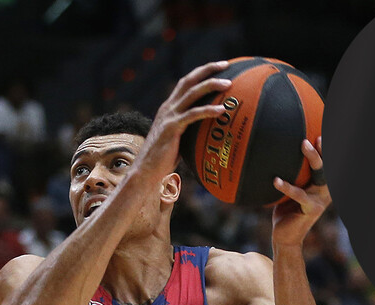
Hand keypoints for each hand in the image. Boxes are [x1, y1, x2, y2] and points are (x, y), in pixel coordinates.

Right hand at [135, 61, 232, 178]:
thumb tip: (207, 132)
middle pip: (189, 81)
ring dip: (211, 85)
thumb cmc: (163, 159)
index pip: (186, 83)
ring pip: (192, 93)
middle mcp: (168, 108)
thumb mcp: (177, 139)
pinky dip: (208, 110)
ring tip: (229, 84)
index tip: (218, 67)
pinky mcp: (172, 128)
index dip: (201, 72)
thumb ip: (188, 130)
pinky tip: (221, 110)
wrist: (146, 170)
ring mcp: (169, 117)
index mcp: (169, 108)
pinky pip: (193, 115)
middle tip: (226, 64)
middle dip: (207, 70)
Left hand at [271, 137, 331, 247]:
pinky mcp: (312, 209)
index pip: (326, 162)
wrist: (286, 237)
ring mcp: (321, 199)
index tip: (322, 130)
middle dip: (324, 146)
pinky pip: (300, 195)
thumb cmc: (285, 211)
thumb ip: (289, 175)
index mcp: (322, 184)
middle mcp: (326, 189)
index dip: (327, 147)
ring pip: (320, 174)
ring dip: (313, 158)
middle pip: (327, 163)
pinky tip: (276, 180)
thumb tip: (272, 154)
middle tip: (314, 132)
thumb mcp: (288, 190)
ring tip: (303, 144)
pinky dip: (287, 187)